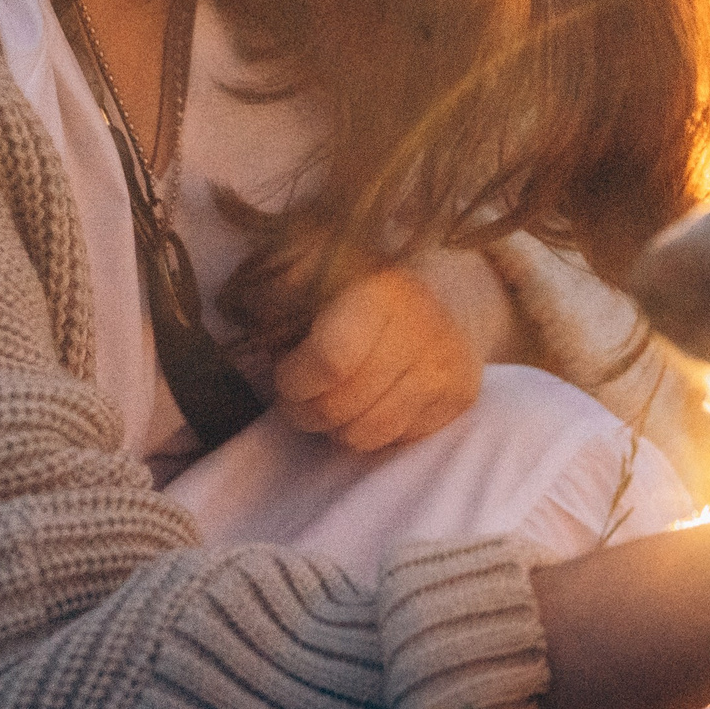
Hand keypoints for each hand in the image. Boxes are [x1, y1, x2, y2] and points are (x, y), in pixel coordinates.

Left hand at [270, 252, 509, 451]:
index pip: (330, 361)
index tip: (285, 376)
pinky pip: (398, 440)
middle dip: (306, 411)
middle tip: (299, 399)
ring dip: (337, 427)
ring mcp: (447, 366)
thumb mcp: (310, 267)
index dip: (295, 381)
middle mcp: (422, 328)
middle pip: (343, 407)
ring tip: (334, 402)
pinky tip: (371, 401)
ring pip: (368, 434)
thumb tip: (246, 327)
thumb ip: (274, 292)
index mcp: (380, 290)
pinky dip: (374, 429)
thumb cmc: (359, 283)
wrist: (445, 289)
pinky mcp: (462, 396)